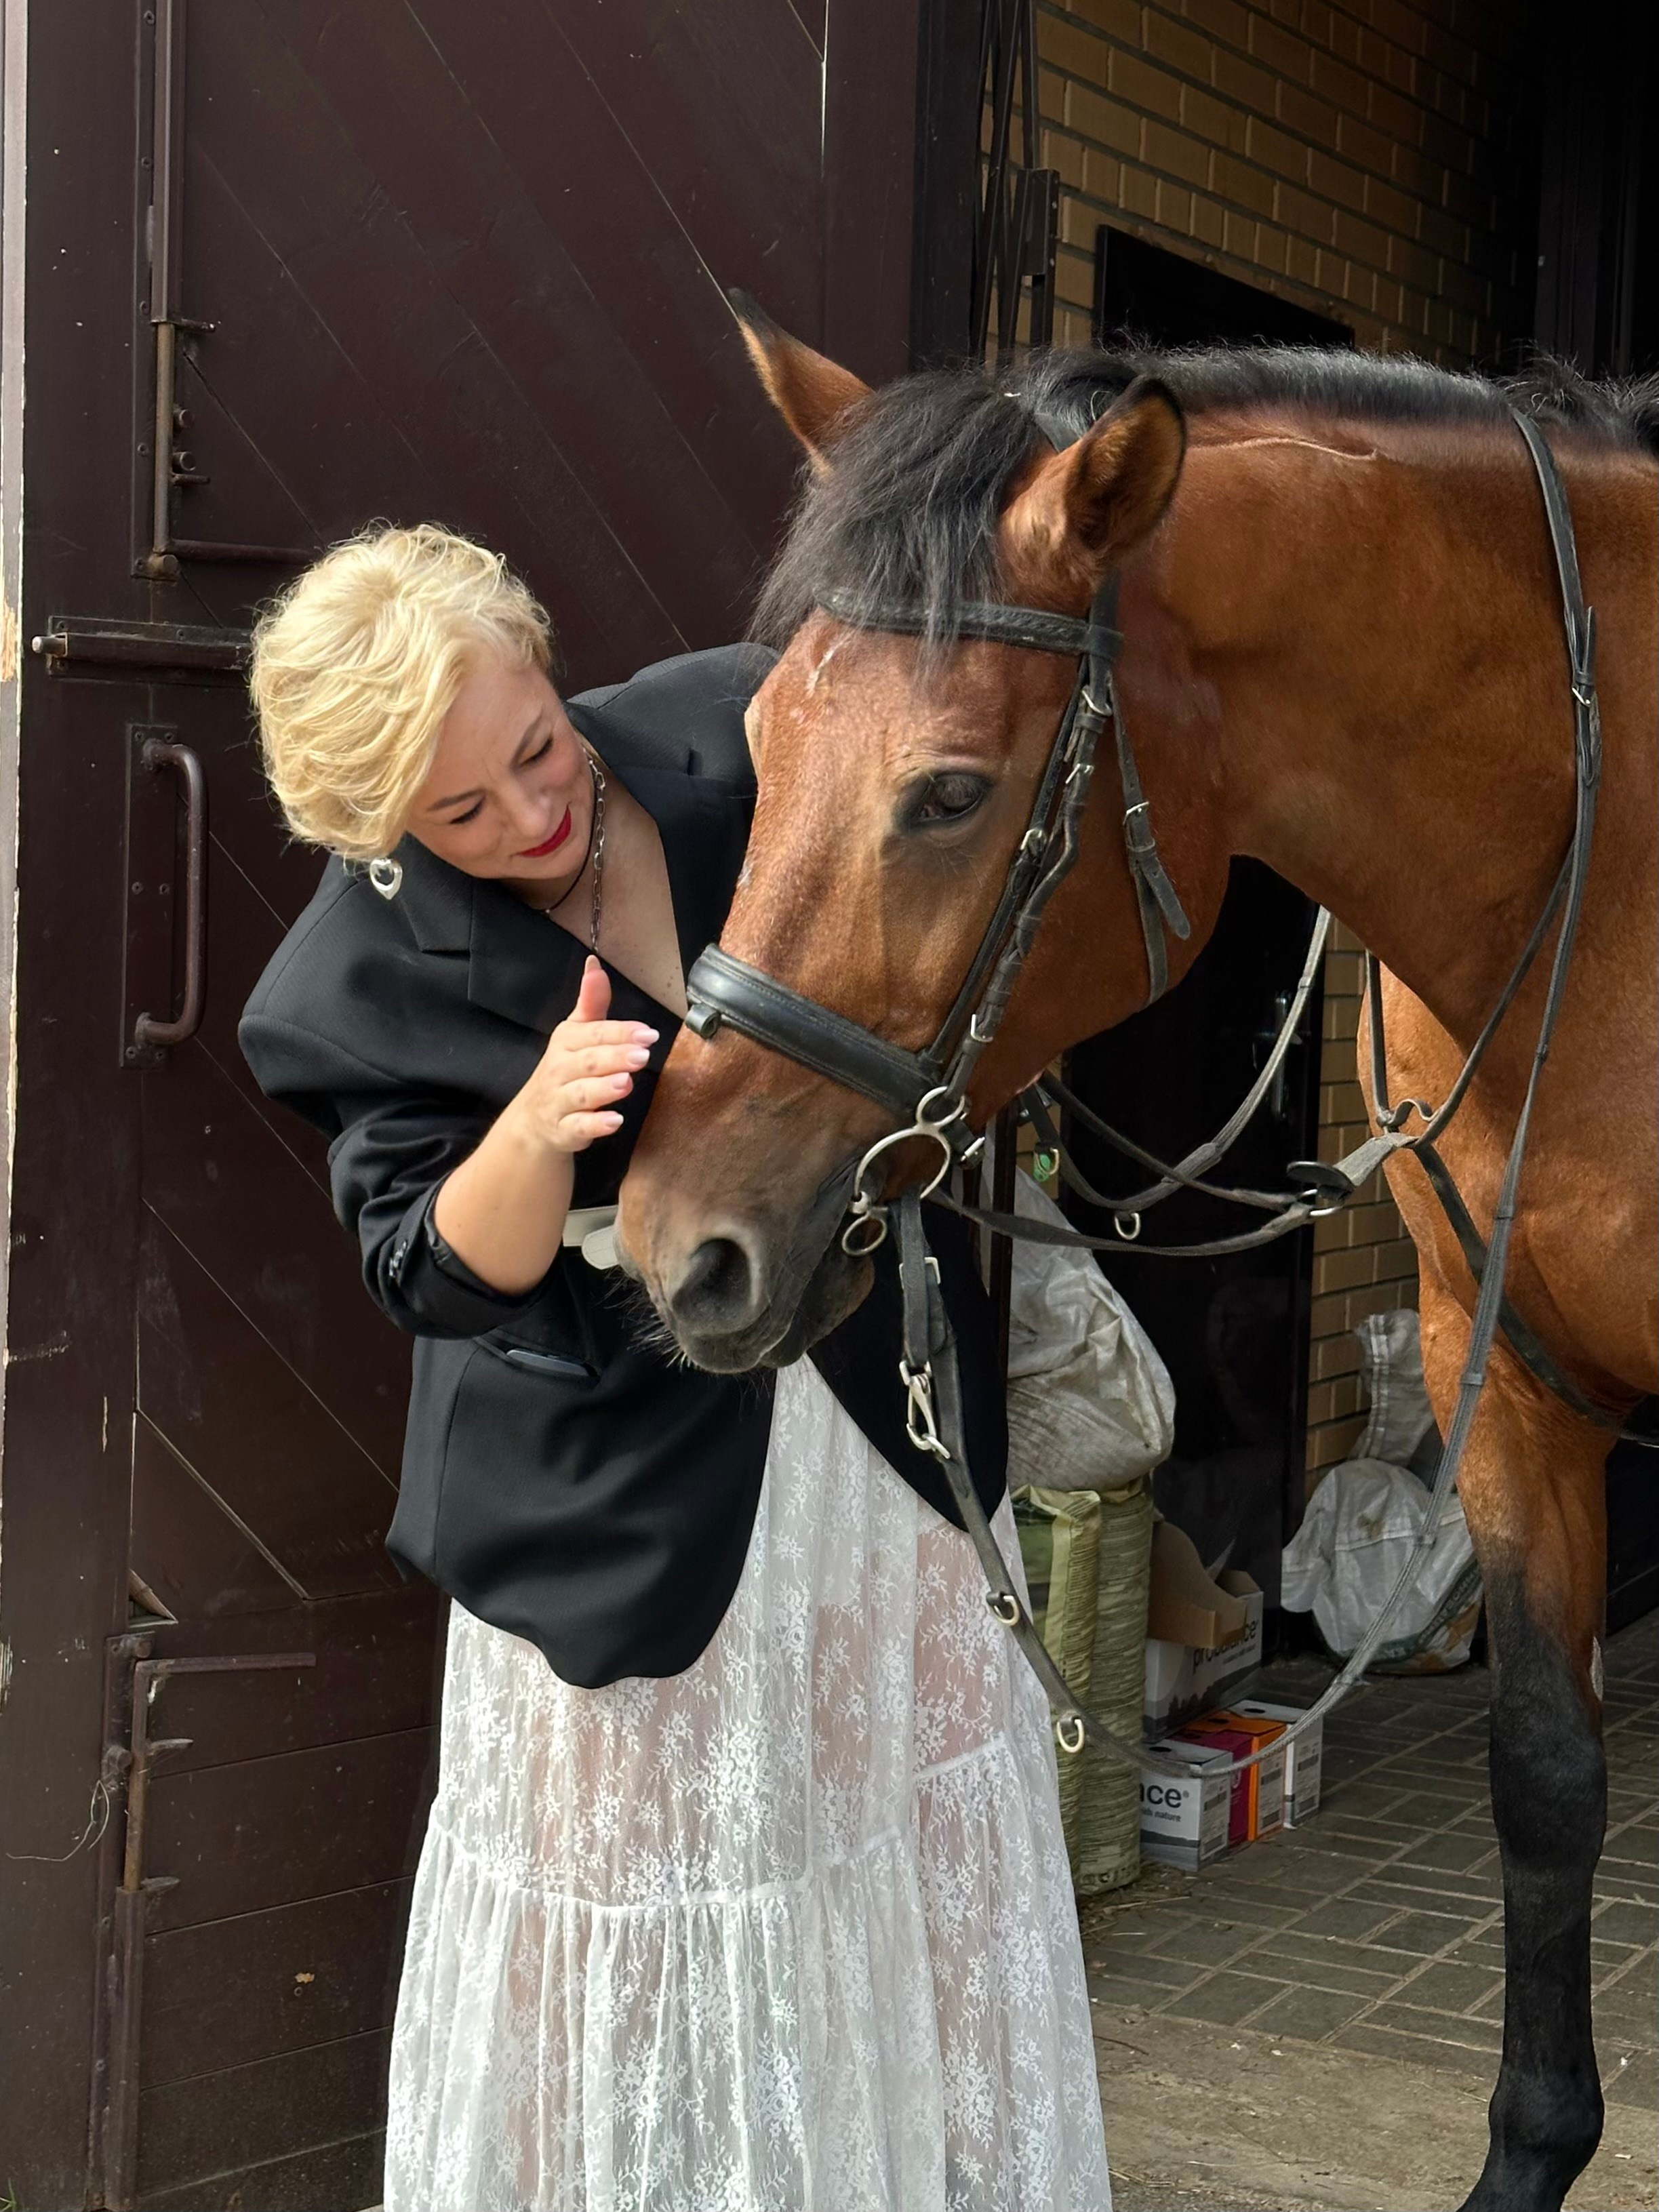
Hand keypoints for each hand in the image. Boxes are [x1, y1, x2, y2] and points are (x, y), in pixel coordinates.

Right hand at [514, 956, 658, 1154]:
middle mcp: (560, 1069)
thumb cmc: (565, 1069)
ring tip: (627, 1082)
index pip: (594, 1034)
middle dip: (614, 1056)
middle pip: (588, 1061)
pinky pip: (578, 1127)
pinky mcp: (564, 1129)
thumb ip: (591, 1002)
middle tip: (642, 1054)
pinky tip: (615, 1121)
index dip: (621, 1032)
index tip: (648, 1033)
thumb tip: (594, 962)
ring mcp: (560, 1100)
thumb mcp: (576, 1033)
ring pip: (582, 1093)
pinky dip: (595, 1125)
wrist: (534, 1119)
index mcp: (567, 1042)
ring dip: (604, 1088)